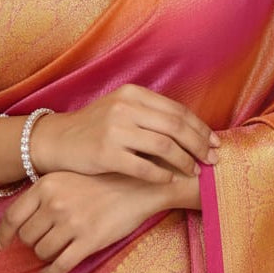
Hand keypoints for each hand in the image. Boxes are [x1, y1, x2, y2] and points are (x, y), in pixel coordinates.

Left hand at [0, 171, 171, 272]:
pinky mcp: (89, 241)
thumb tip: (19, 222)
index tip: (2, 244)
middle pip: (27, 237)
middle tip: (45, 240)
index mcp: (46, 185)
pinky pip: (60, 266)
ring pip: (42, 252)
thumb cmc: (102, 181)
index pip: (12, 216)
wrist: (138, 185)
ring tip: (57, 249)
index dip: (4, 234)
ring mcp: (72, 223)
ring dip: (45, 255)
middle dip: (33, 242)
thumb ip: (43, 194)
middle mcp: (55, 203)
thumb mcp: (67, 177)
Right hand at [32, 84, 218, 183]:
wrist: (58, 140)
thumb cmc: (96, 127)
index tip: (215, 142)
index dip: (200, 127)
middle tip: (213, 159)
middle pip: (175, 127)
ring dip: (185, 161)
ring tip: (194, 171)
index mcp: (133, 94)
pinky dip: (162, 174)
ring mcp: (114, 130)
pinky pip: (144, 167)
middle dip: (199, 145)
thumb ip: (151, 113)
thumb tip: (193, 129)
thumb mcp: (121, 109)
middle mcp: (125, 108)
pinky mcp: (106, 153)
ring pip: (164, 146)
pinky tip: (170, 179)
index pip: (177, 110)